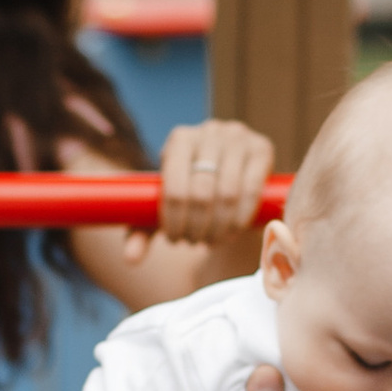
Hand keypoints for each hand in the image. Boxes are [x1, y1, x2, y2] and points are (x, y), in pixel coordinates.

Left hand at [126, 118, 272, 258]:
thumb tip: (130, 259)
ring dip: (219, 227)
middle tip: (194, 242)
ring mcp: (238, 136)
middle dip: (196, 227)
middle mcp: (209, 131)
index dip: (174, 222)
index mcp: (179, 139)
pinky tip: (232, 232)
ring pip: (227, 194)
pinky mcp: (262, 147)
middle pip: (201, 193)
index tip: (175, 240)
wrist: (231, 175)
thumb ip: (142, 231)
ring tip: (211, 240)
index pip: (174, 188)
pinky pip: (252, 190)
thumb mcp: (164, 208)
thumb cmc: (190, 192)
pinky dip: (240, 218)